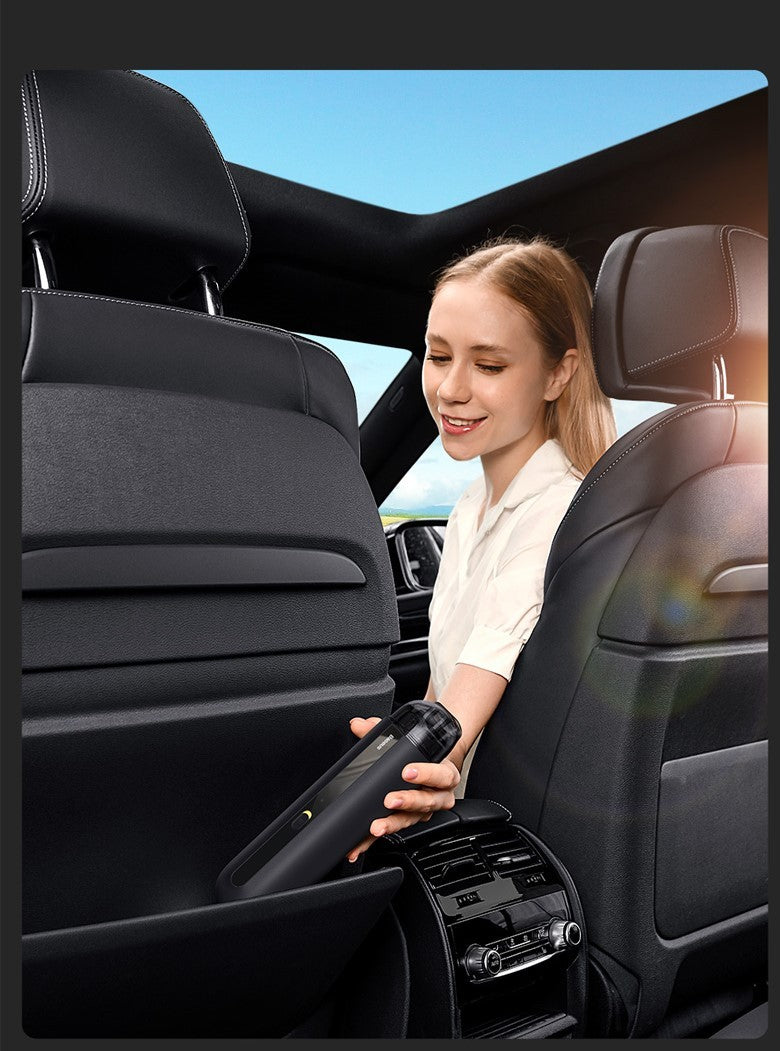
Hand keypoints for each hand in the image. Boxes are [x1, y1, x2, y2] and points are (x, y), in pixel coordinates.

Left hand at [345, 716, 459, 861]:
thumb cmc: (423, 756)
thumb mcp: (408, 741)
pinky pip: (394, 831)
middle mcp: (438, 796)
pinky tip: (362, 843)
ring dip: (392, 824)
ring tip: (376, 827)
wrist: (436, 769)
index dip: (426, 774)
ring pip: (411, 820)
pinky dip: (376, 840)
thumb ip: (381, 730)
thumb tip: (358, 724)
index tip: (408, 771)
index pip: (441, 775)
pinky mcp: (409, 823)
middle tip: (390, 800)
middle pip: (426, 802)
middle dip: (407, 802)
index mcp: (444, 774)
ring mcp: (424, 812)